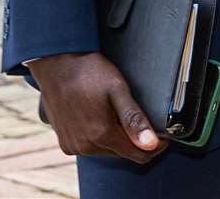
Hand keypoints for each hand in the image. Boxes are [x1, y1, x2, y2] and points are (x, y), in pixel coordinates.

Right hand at [29, 52, 167, 163]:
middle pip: (123, 153)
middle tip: (137, 114)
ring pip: (107, 150)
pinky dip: (99, 136)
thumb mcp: (117, 89)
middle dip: (135, 139)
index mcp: (101, 134)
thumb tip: (151, 144)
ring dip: (116, 137)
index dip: (155, 145)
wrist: (56, 64)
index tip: (163, 134)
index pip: (139, 155)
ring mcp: (73, 146)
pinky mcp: (65, 143)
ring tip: (114, 111)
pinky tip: (99, 116)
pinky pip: (90, 147)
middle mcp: (86, 146)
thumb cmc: (88, 72)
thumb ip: (135, 119)